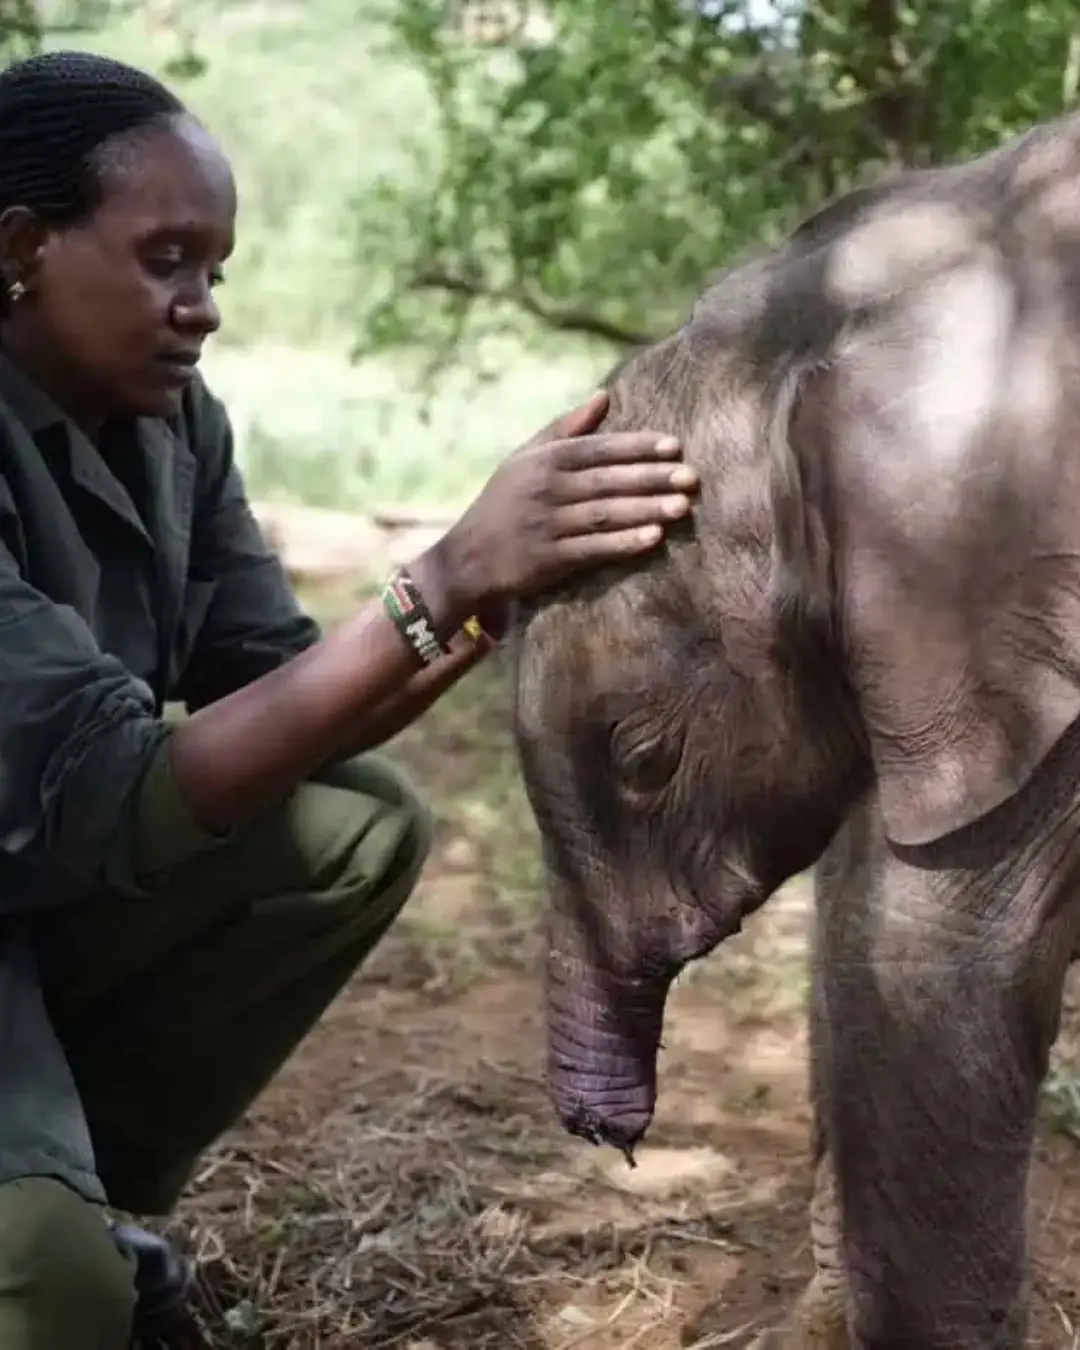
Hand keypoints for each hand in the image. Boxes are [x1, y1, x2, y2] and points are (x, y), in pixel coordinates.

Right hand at [435, 390, 697, 614]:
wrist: (467, 556)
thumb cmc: (504, 502)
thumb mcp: (525, 458)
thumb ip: (565, 428)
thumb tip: (604, 395)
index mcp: (545, 460)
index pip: (598, 448)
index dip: (637, 447)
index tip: (674, 446)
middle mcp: (546, 489)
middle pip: (608, 480)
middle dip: (652, 478)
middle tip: (692, 477)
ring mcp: (546, 524)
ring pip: (605, 513)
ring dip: (645, 509)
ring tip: (682, 507)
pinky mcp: (548, 559)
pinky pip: (592, 549)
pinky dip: (623, 543)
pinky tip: (652, 539)